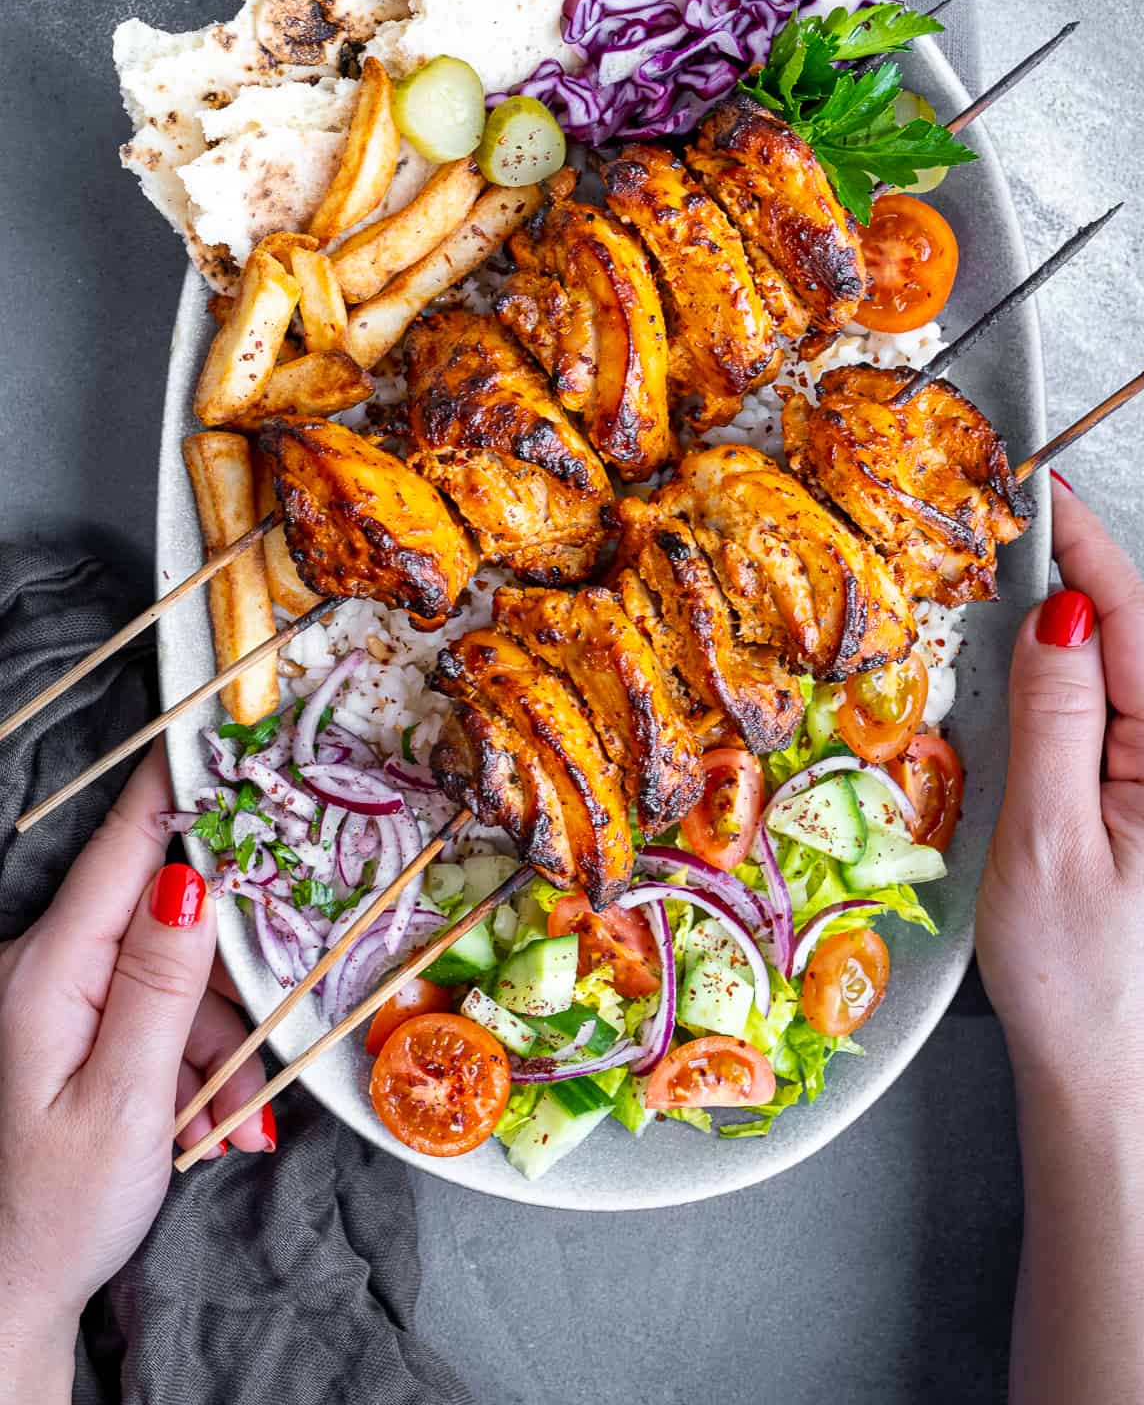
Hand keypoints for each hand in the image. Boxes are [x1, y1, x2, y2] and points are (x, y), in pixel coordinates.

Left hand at [0, 744, 272, 1400]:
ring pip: (174, 969)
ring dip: (212, 1036)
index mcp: (49, 972)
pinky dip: (191, 1057)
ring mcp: (59, 994)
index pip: (124, 849)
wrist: (8, 1293)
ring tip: (218, 1123)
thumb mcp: (123, 1101)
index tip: (223, 725)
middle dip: (223, 979)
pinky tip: (200, 1118)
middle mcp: (47, 966)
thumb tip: (192, 878)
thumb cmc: (56, 1209)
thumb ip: (162, 985)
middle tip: (244, 1059)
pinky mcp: (75, 1023)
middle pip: (166, 914)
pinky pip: (157, 1008)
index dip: (177, 784)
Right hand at [977, 476, 1143, 1088]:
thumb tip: (1054, 617)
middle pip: (1137, 640)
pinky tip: (1029, 671)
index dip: (1089, 549)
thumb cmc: (1077, 977)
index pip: (1135, 624)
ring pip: (1123, 677)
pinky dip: (1069, 679)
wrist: (1101, 1076)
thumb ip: (1054, 719)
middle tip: (1010, 522)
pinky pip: (1111, 719)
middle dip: (1078, 571)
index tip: (1045, 489)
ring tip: (1010, 579)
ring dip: (1070, 624)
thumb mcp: (1046, 839)